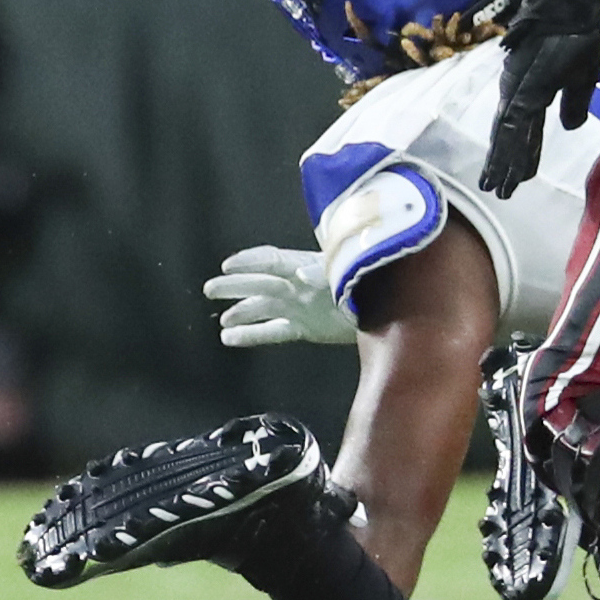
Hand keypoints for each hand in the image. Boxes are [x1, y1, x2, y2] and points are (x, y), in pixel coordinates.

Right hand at [205, 246, 356, 348]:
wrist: (389, 309)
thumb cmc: (366, 283)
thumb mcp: (345, 273)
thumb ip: (323, 273)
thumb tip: (300, 276)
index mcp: (305, 265)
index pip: (272, 260)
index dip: (250, 262)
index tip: (228, 266)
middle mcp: (296, 285)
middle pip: (260, 283)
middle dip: (235, 286)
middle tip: (210, 289)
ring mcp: (297, 307)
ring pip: (261, 308)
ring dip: (240, 312)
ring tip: (221, 321)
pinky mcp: (302, 328)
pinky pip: (271, 330)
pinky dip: (251, 334)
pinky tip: (229, 338)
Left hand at [480, 0, 599, 196]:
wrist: (568, 6)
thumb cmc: (576, 34)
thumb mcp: (582, 77)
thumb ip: (575, 103)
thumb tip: (570, 128)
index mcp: (533, 91)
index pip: (524, 131)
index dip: (519, 155)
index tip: (514, 178)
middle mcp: (519, 93)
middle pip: (509, 137)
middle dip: (504, 165)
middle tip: (496, 189)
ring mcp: (517, 91)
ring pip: (507, 136)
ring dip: (502, 163)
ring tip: (495, 186)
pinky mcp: (521, 88)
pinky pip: (513, 124)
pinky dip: (508, 147)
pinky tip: (504, 165)